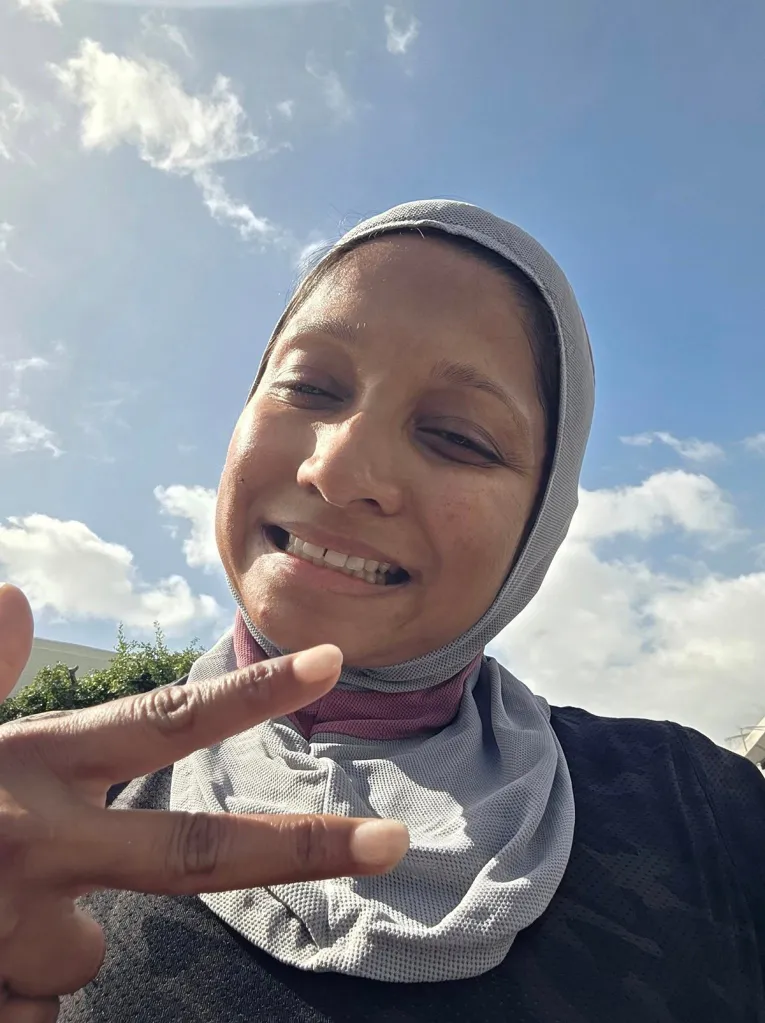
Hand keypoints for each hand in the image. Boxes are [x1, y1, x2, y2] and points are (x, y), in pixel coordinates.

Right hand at [0, 584, 408, 1020]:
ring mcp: (24, 935)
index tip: (332, 662)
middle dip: (304, 847)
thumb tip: (16, 592)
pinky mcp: (6, 998)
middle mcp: (45, 848)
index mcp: (35, 766)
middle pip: (199, 854)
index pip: (166, 721)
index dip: (255, 692)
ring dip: (52, 928)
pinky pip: (44, 995)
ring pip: (90, 944)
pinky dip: (16, 977)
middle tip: (394, 843)